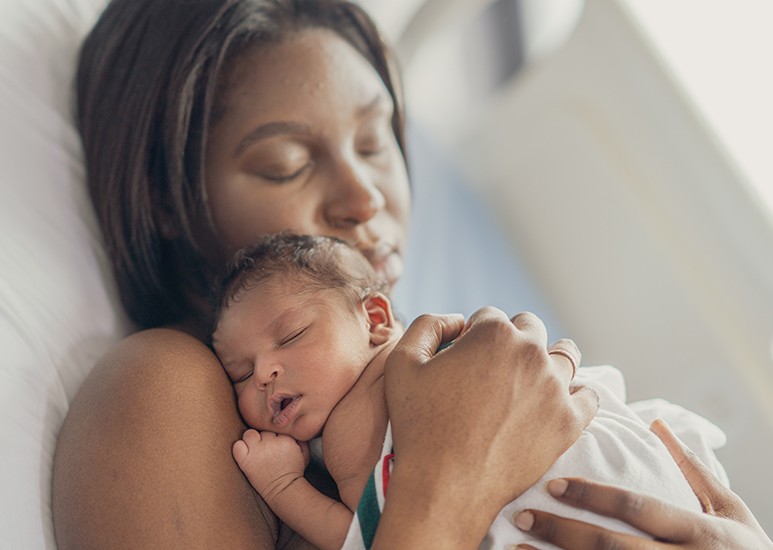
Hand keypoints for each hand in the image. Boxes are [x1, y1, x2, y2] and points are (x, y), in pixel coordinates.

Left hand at [232, 429, 309, 501]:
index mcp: (285, 438)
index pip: (275, 426)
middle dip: (264, 438)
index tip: (275, 443)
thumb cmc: (294, 471)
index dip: (274, 435)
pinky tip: (245, 454)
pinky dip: (239, 448)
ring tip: (255, 449)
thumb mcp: (304, 453)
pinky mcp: (246, 461)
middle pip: (262, 430)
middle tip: (266, 448)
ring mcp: (257, 451)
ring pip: (249, 434)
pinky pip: (237, 446)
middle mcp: (270, 442)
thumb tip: (293, 428)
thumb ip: (300, 438)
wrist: (285, 489)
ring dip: (251, 440)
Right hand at [376, 309, 598, 548]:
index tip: (467, 358)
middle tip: (494, 370)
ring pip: (565, 355)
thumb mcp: (402, 362)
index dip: (475, 334)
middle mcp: (530, 352)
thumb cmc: (420, 424)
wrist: (445, 485)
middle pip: (530, 328)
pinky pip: (588, 396)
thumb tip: (458, 320)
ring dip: (548, 360)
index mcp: (493, 333)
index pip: (490, 316)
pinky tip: (555, 404)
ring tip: (529, 380)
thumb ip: (427, 325)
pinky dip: (575, 396)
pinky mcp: (569, 422)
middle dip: (511, 341)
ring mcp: (554, 387)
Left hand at [514, 419, 772, 548]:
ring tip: (516, 549)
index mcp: (699, 531)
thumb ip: (695, 471)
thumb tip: (657, 423)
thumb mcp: (731, 511)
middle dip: (562, 532)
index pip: (639, 508)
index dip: (594, 496)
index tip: (553, 484)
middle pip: (611, 546)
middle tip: (522, 516)